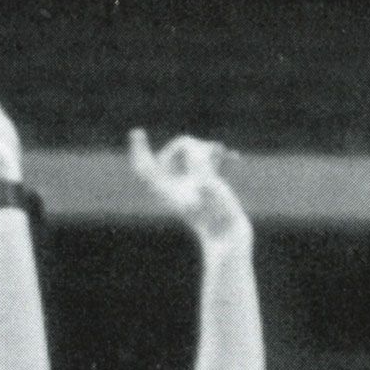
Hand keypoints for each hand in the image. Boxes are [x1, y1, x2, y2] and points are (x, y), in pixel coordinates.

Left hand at [129, 130, 249, 247]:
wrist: (227, 237)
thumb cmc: (216, 216)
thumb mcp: (207, 185)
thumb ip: (197, 163)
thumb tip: (190, 146)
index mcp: (166, 190)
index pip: (145, 167)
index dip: (139, 149)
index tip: (137, 132)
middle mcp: (175, 187)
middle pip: (170, 153)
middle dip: (187, 147)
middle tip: (208, 152)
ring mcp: (190, 186)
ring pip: (190, 155)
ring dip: (206, 148)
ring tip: (221, 151)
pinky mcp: (206, 185)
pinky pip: (207, 163)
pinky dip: (218, 158)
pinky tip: (232, 157)